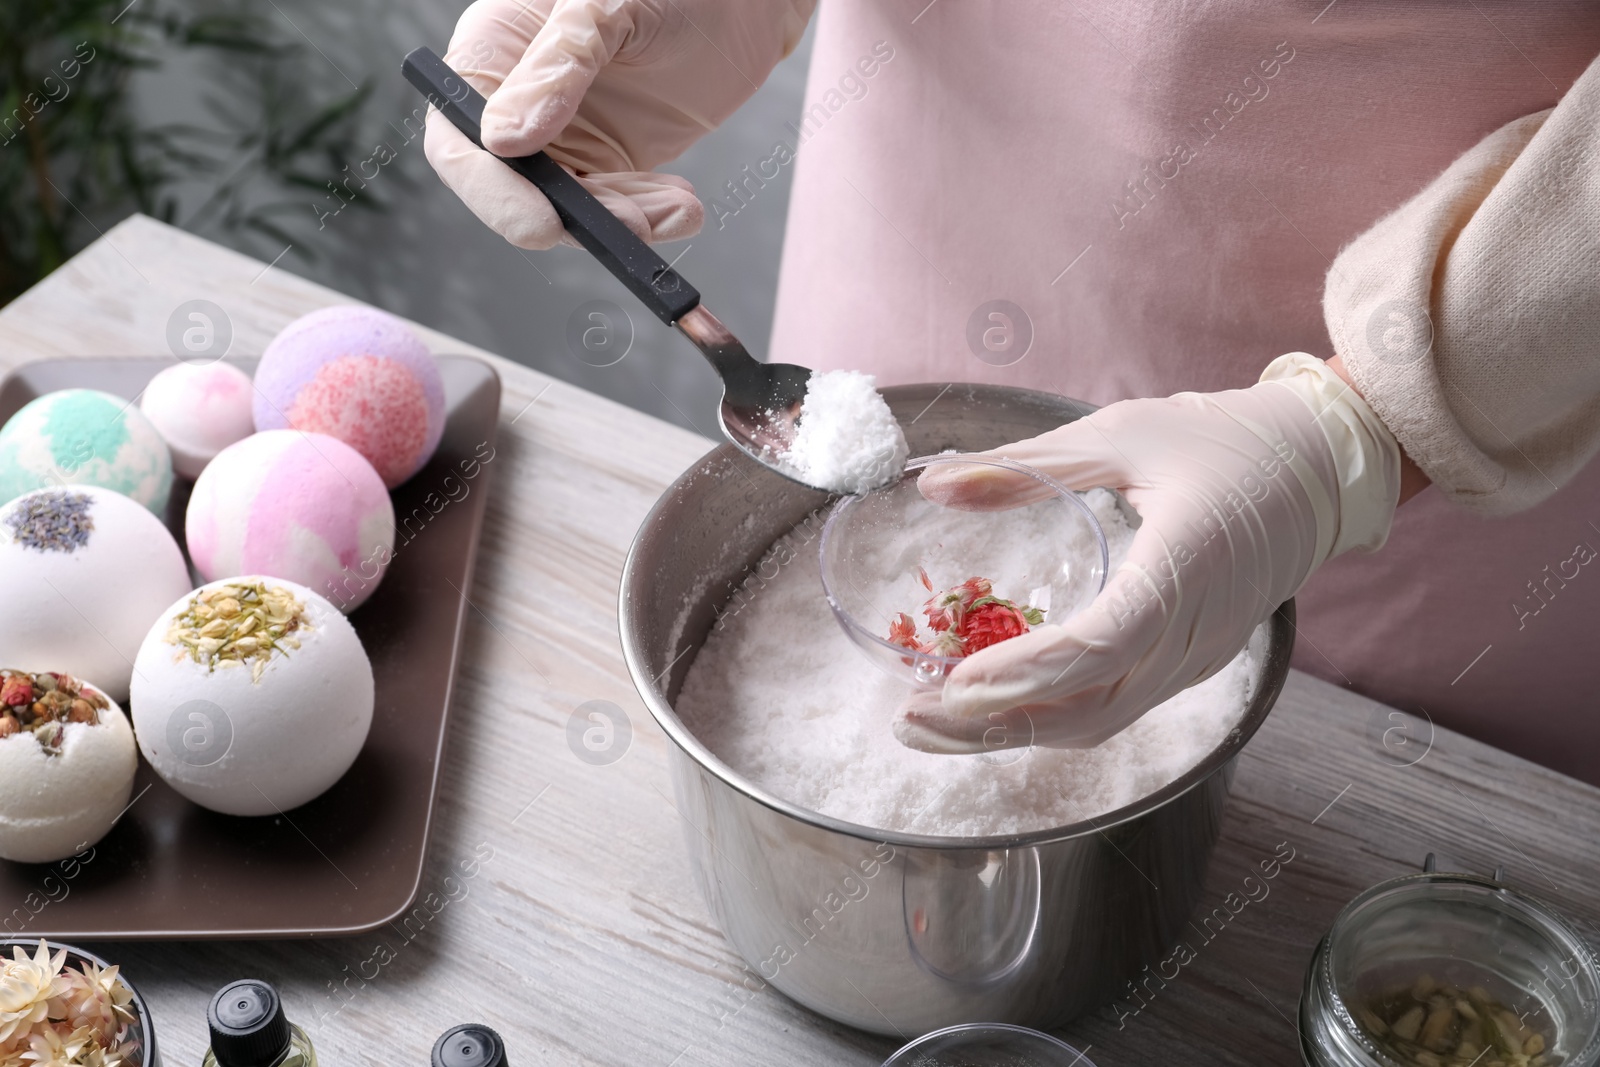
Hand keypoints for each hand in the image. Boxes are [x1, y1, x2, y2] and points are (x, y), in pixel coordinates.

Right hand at [424, 0, 812, 248]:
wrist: (739, 0)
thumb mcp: (608, 7)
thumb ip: (559, 67)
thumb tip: (503, 139)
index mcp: (494, 53)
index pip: (460, 141)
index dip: (492, 191)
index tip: (541, 223)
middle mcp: (518, 102)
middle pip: (512, 190)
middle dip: (572, 216)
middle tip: (631, 223)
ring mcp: (565, 137)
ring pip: (570, 210)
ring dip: (622, 221)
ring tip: (676, 205)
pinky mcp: (610, 160)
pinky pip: (614, 209)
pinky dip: (649, 218)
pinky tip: (682, 205)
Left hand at [895, 354, 1402, 752]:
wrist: (1321, 466)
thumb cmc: (1220, 440)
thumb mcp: (1119, 433)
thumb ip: (1024, 466)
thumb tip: (932, 485)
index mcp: (1185, 565)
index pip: (1103, 646)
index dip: (1025, 673)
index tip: (953, 685)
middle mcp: (1198, 631)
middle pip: (1092, 709)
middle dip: (996, 724)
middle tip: (911, 720)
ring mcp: (1199, 657)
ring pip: (1104, 722)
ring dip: (1016, 731)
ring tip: (935, 723)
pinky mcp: (1192, 664)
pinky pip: (1119, 708)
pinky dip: (1052, 716)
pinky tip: (996, 704)